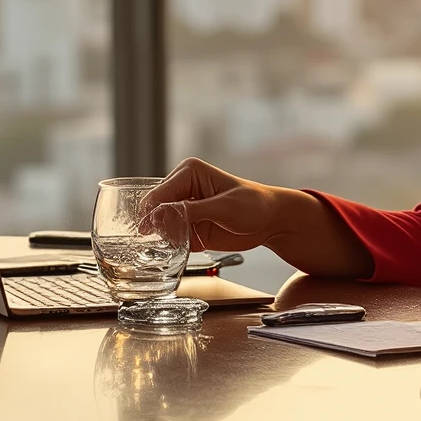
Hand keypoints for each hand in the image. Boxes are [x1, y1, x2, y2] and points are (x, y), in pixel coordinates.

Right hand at [139, 158, 281, 253]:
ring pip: (160, 225)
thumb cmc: (254, 205)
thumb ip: (192, 211)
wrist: (271, 221)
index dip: (152, 211)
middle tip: (170, 238)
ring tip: (183, 241)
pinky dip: (174, 245)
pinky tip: (185, 247)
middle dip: (158, 225)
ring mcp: (185, 209)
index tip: (149, 228)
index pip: (159, 192)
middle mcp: (183, 188)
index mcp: (189, 172)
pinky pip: (172, 238)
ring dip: (166, 237)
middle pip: (155, 209)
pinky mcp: (189, 227)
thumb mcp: (224, 207)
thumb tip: (162, 214)